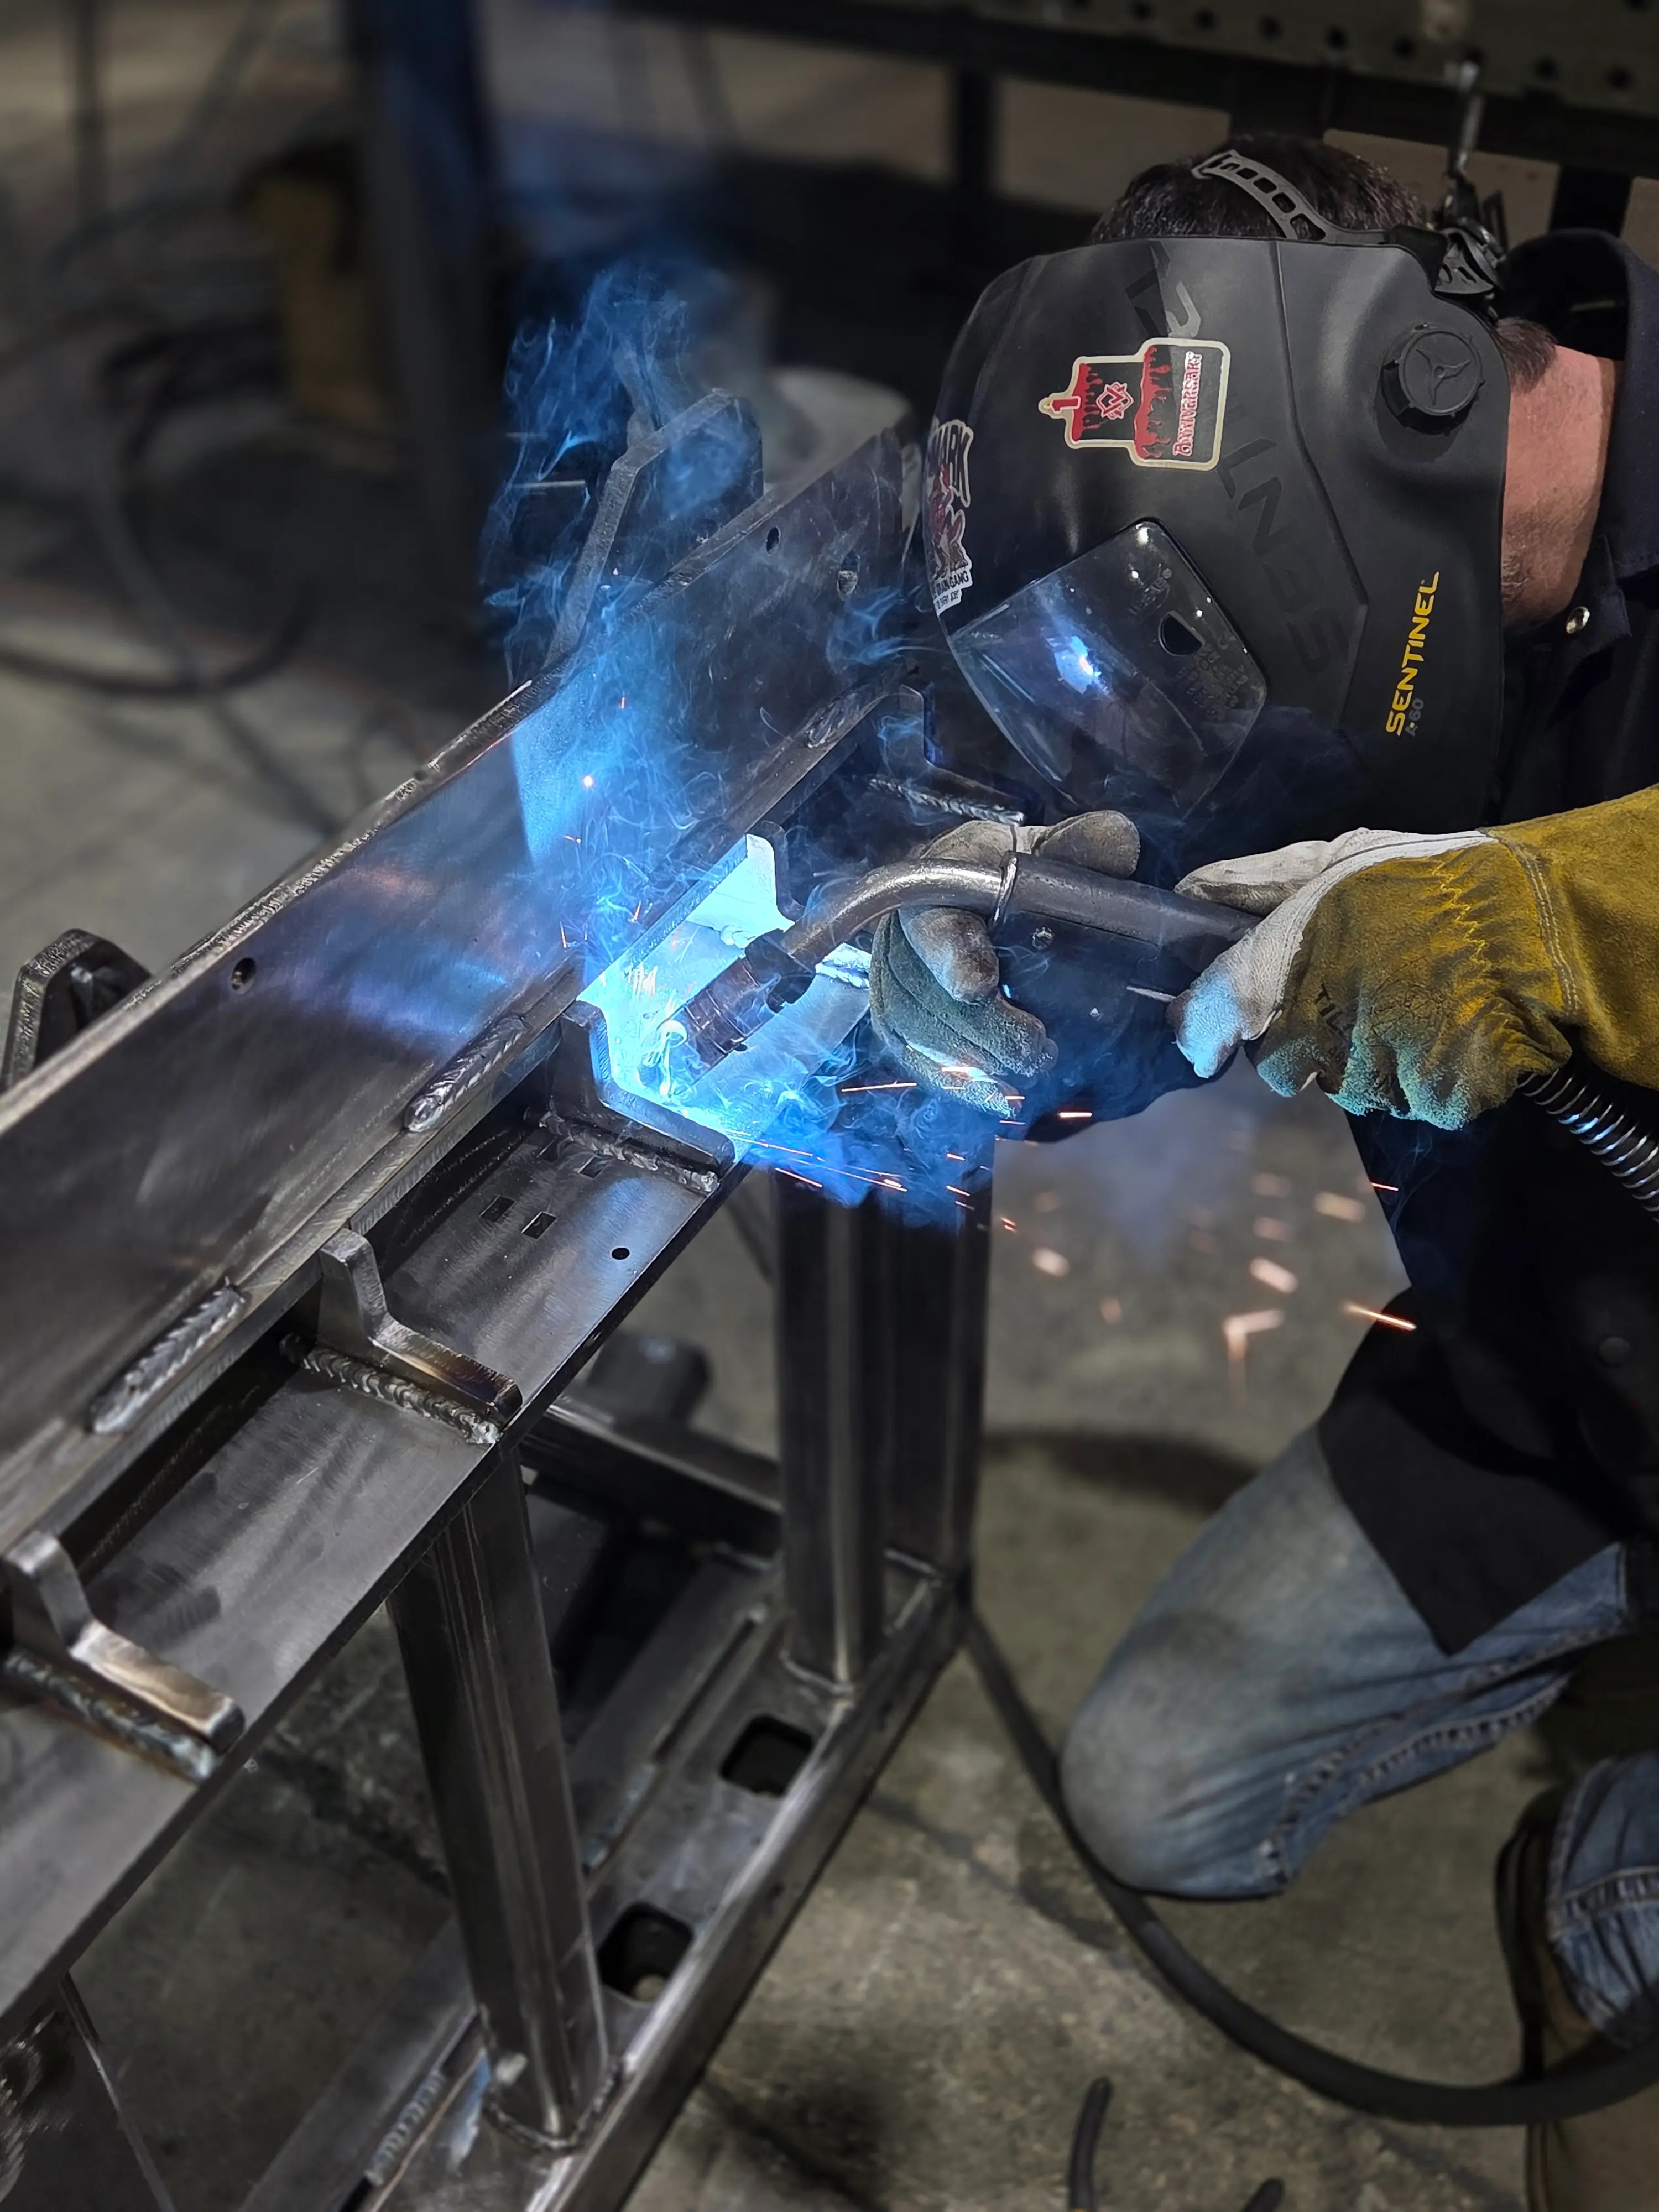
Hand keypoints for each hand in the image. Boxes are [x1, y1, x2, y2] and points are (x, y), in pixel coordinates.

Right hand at [866, 812, 1139, 1113]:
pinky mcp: (896, 1013)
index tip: (979, 987)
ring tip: (1026, 1072)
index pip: (933, 922)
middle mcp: (902, 929)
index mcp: (939, 881)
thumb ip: (1083, 845)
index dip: (952, 956)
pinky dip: (951, 1081)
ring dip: (969, 1059)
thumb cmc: (1019, 871)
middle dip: (980, 1027)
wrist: (978, 886)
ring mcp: (892, 975)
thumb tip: (1120, 843)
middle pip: (925, 989)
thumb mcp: (1052, 849)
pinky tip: (994, 1098)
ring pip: (915, 1028)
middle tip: (1034, 1051)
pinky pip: (911, 1055)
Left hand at [1171, 826, 1571, 1127]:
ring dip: (1359, 1057)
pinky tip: (1439, 1027)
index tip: (1204, 1037)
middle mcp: (1316, 1032)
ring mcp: (1376, 1073)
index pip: (1205, 1023)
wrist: (1533, 919)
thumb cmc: (1425, 881)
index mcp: (1279, 972)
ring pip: (1341, 1085)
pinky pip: (1404, 1099)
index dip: (1198, 1031)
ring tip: (1404, 1001)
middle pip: (1274, 1065)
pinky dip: (1416, 1074)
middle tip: (1341, 994)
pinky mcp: (1429, 1099)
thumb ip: (1256, 883)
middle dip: (1294, 1038)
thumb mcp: (1335, 860)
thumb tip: (1191, 892)